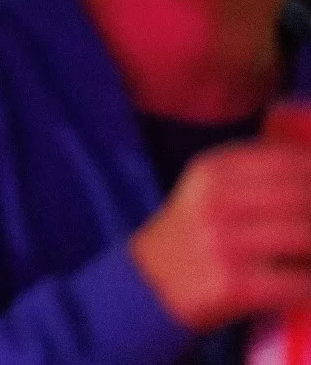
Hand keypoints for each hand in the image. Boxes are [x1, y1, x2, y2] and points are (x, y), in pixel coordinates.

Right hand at [129, 141, 310, 331]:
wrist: (149, 281)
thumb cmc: (194, 232)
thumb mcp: (210, 189)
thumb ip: (258, 175)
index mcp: (213, 170)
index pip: (287, 160)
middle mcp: (216, 200)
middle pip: (302, 195)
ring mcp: (224, 243)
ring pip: (304, 235)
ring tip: (308, 252)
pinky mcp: (234, 284)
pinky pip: (298, 282)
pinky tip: (306, 283)